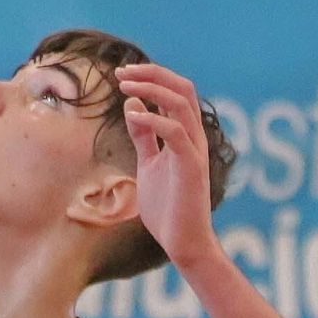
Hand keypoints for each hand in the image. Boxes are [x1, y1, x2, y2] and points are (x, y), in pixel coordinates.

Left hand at [119, 63, 217, 274]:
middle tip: (122, 73)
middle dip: (153, 74)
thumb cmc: (167, 207)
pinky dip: (154, 119)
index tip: (122, 75)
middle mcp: (194, 137)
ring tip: (124, 87)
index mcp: (186, 135)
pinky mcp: (192, 167)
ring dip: (152, 88)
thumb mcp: (149, 163)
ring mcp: (196, 151)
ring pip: (182, 104)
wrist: (182, 243)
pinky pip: (177, 133)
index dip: (151, 76)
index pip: (176, 91)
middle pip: (183, 88)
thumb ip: (144, 135)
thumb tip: (133, 102)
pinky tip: (132, 116)